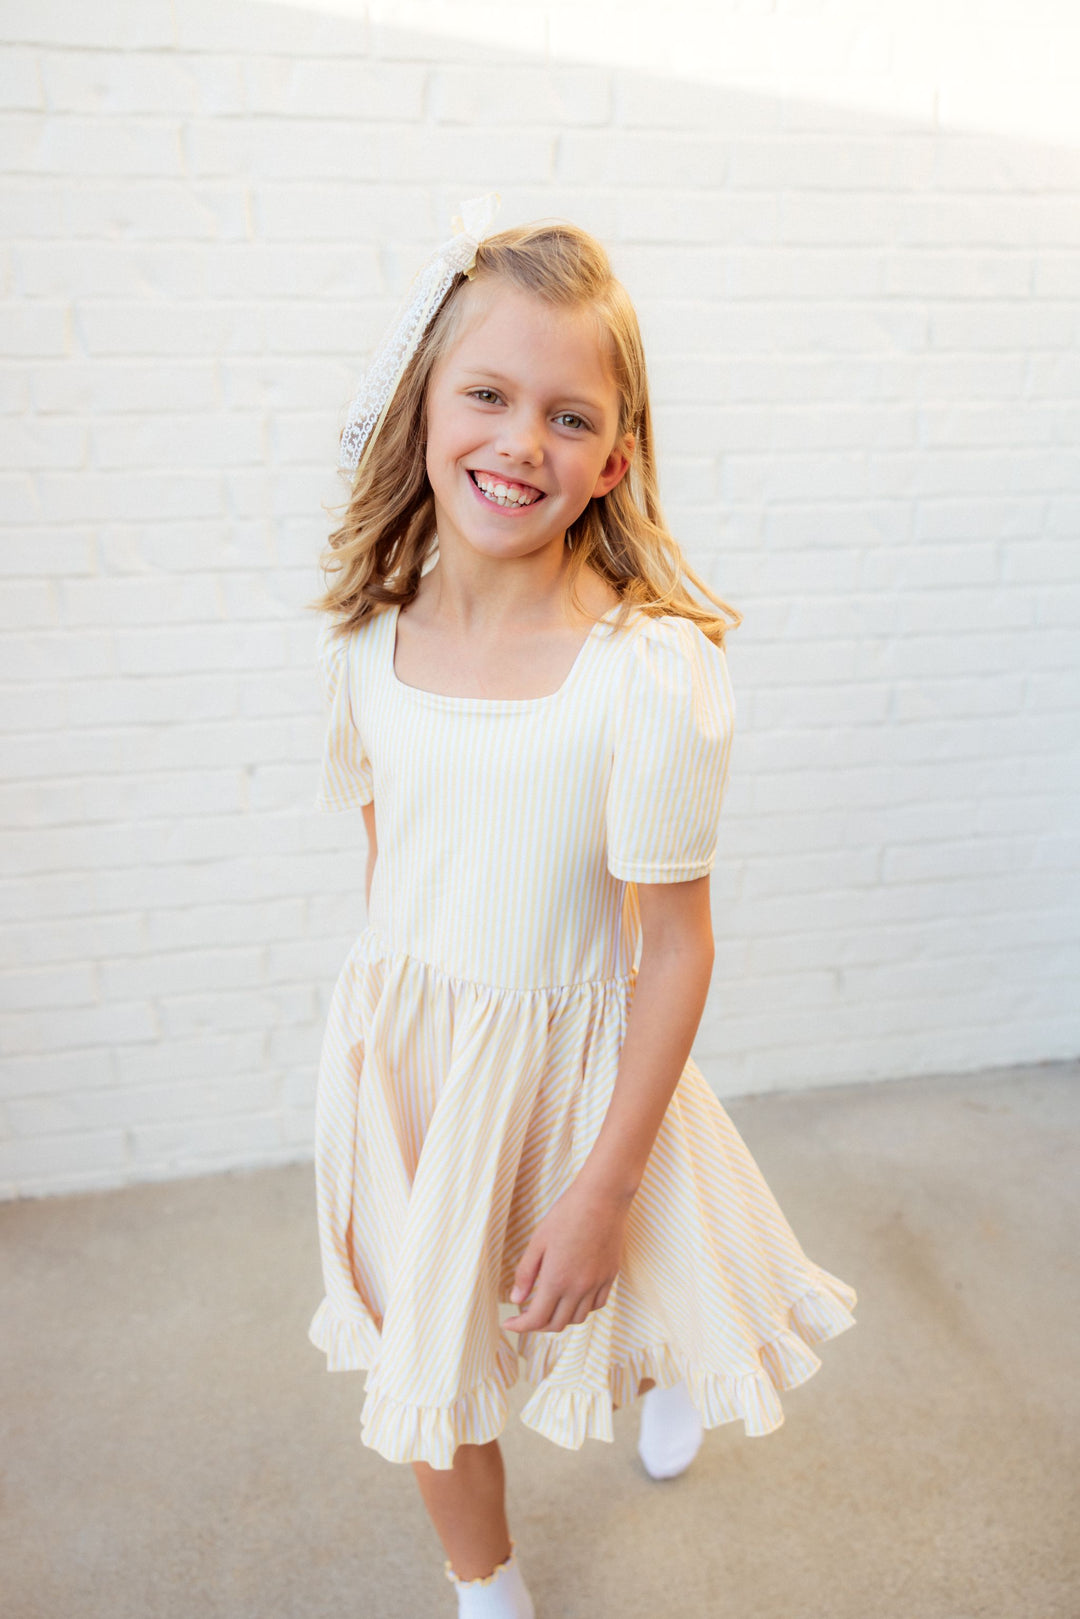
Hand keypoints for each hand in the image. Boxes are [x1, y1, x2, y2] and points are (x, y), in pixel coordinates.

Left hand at [502, 1177, 629, 1334]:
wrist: (602, 1198)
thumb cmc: (567, 1214)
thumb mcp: (538, 1241)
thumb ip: (526, 1273)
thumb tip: (516, 1299)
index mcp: (557, 1280)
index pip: (537, 1319)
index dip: (520, 1326)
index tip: (509, 1323)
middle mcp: (579, 1288)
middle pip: (557, 1324)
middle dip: (538, 1325)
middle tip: (525, 1314)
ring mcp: (597, 1283)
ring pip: (578, 1318)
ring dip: (560, 1318)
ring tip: (549, 1305)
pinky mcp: (611, 1276)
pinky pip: (597, 1305)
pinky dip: (582, 1308)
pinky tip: (573, 1296)